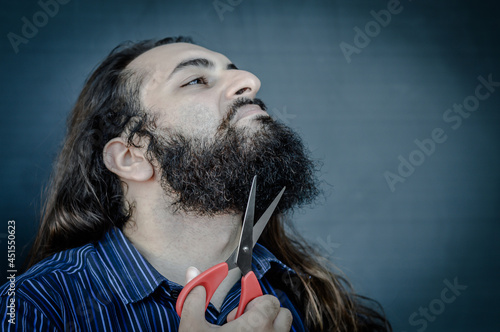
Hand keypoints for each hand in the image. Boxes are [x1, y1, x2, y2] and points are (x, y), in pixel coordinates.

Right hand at [178, 267, 292, 331]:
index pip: (270, 300)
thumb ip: (194, 296)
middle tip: (240, 324)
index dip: (253, 299)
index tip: (238, 310)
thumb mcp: (191, 327)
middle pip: (282, 314)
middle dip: (265, 314)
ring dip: (268, 329)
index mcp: (255, 326)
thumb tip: (193, 272)